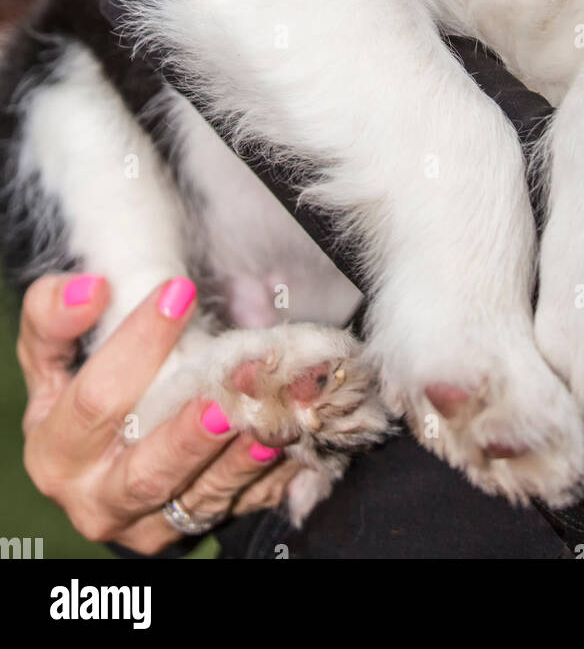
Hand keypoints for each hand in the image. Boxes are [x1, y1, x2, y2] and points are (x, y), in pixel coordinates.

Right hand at [18, 274, 301, 553]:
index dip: (138, 344)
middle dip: (196, 428)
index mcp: (55, 452)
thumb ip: (53, 318)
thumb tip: (89, 290)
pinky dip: (274, 470)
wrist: (101, 458)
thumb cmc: (79, 391)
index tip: (180, 292)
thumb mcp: (51, 356)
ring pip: (203, 496)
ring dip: (248, 451)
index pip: (96, 400)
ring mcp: (149, 524)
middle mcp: (97, 499)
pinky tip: (296, 435)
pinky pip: (242, 504)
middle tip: (240, 378)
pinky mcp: (193, 529)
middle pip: (149, 470)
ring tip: (280, 409)